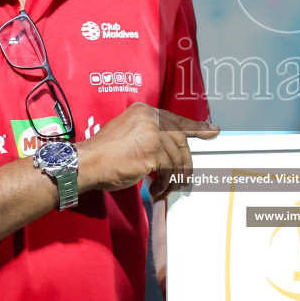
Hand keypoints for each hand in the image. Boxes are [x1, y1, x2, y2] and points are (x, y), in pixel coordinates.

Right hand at [74, 102, 217, 198]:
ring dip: (173, 178)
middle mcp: (151, 118)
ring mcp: (153, 134)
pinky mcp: (153, 152)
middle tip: (185, 178)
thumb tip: (170, 149)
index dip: (197, 127)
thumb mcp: (129, 134)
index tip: (212, 131)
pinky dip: (165, 183)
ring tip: (165, 188)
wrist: (87, 163)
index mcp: (145, 111)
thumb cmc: (104, 154)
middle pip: (180, 141)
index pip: (176, 119)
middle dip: (185, 162)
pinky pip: (169, 170)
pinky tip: (156, 190)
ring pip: (176, 158)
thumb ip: (148, 135)